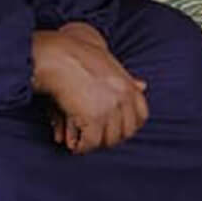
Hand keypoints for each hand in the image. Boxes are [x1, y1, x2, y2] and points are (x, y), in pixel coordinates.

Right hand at [31, 23, 148, 153]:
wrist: (58, 53)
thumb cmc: (80, 55)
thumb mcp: (110, 66)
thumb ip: (127, 80)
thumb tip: (143, 85)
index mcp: (130, 88)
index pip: (140, 117)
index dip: (127, 127)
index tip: (114, 130)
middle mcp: (124, 99)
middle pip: (126, 132)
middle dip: (111, 138)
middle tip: (96, 139)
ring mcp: (110, 108)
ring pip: (109, 139)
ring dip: (96, 144)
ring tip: (84, 144)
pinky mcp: (93, 117)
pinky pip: (91, 141)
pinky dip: (82, 147)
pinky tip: (76, 147)